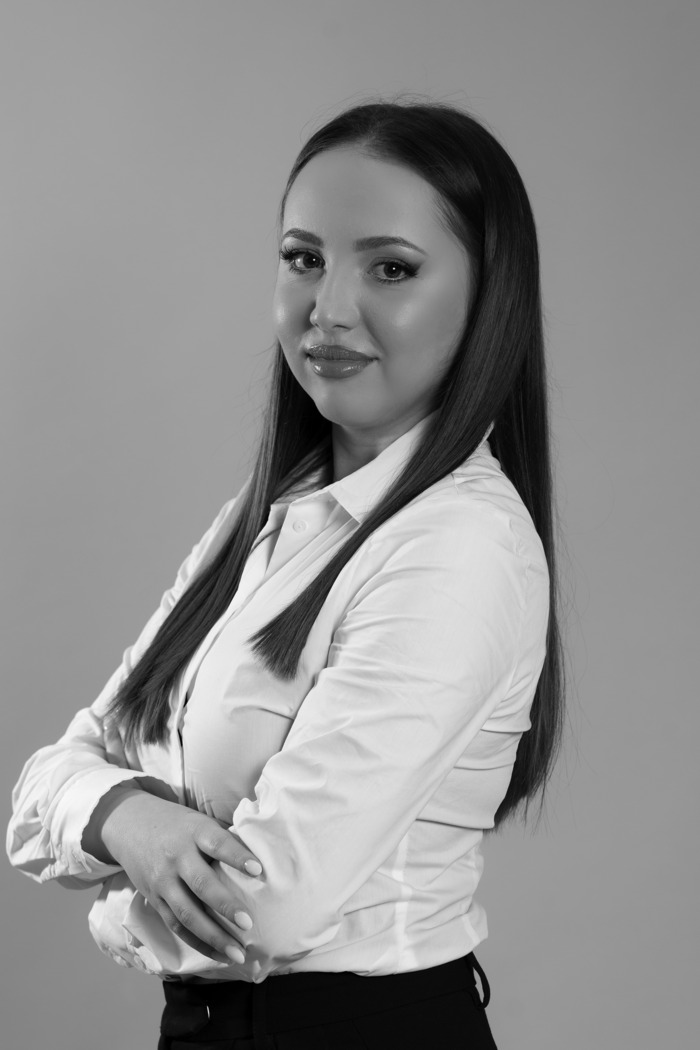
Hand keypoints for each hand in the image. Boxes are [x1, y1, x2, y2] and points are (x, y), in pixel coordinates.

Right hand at [90, 788, 262, 963]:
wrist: (131, 825)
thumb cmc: (179, 825)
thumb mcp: (199, 821)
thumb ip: (222, 839)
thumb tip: (264, 856)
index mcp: (194, 832)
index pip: (217, 844)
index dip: (237, 856)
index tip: (258, 869)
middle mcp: (177, 857)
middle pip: (201, 884)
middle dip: (225, 906)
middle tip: (248, 923)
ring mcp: (163, 881)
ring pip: (187, 913)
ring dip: (213, 936)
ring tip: (238, 953)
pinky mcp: (155, 900)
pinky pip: (176, 926)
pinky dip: (198, 943)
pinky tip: (218, 955)